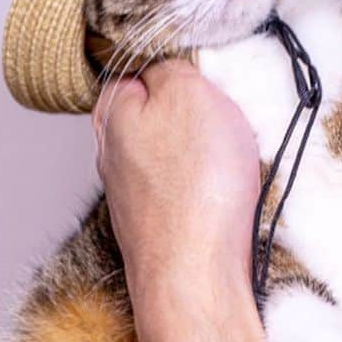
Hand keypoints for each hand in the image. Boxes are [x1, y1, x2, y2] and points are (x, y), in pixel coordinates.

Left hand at [91, 62, 302, 341]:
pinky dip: (201, 183)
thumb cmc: (196, 186)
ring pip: (165, 150)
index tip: (202, 63)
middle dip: (183, 105)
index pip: (133, 67)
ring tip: (229, 149)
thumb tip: (160, 60)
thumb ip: (170, 66)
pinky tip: (224, 188)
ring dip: (194, 146)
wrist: (198, 281)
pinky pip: (181, 187)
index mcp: (114, 113)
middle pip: (149, 109)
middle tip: (223, 105)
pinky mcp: (158, 227)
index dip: (169, 60)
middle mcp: (112, 154)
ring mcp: (133, 195)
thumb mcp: (189, 93)